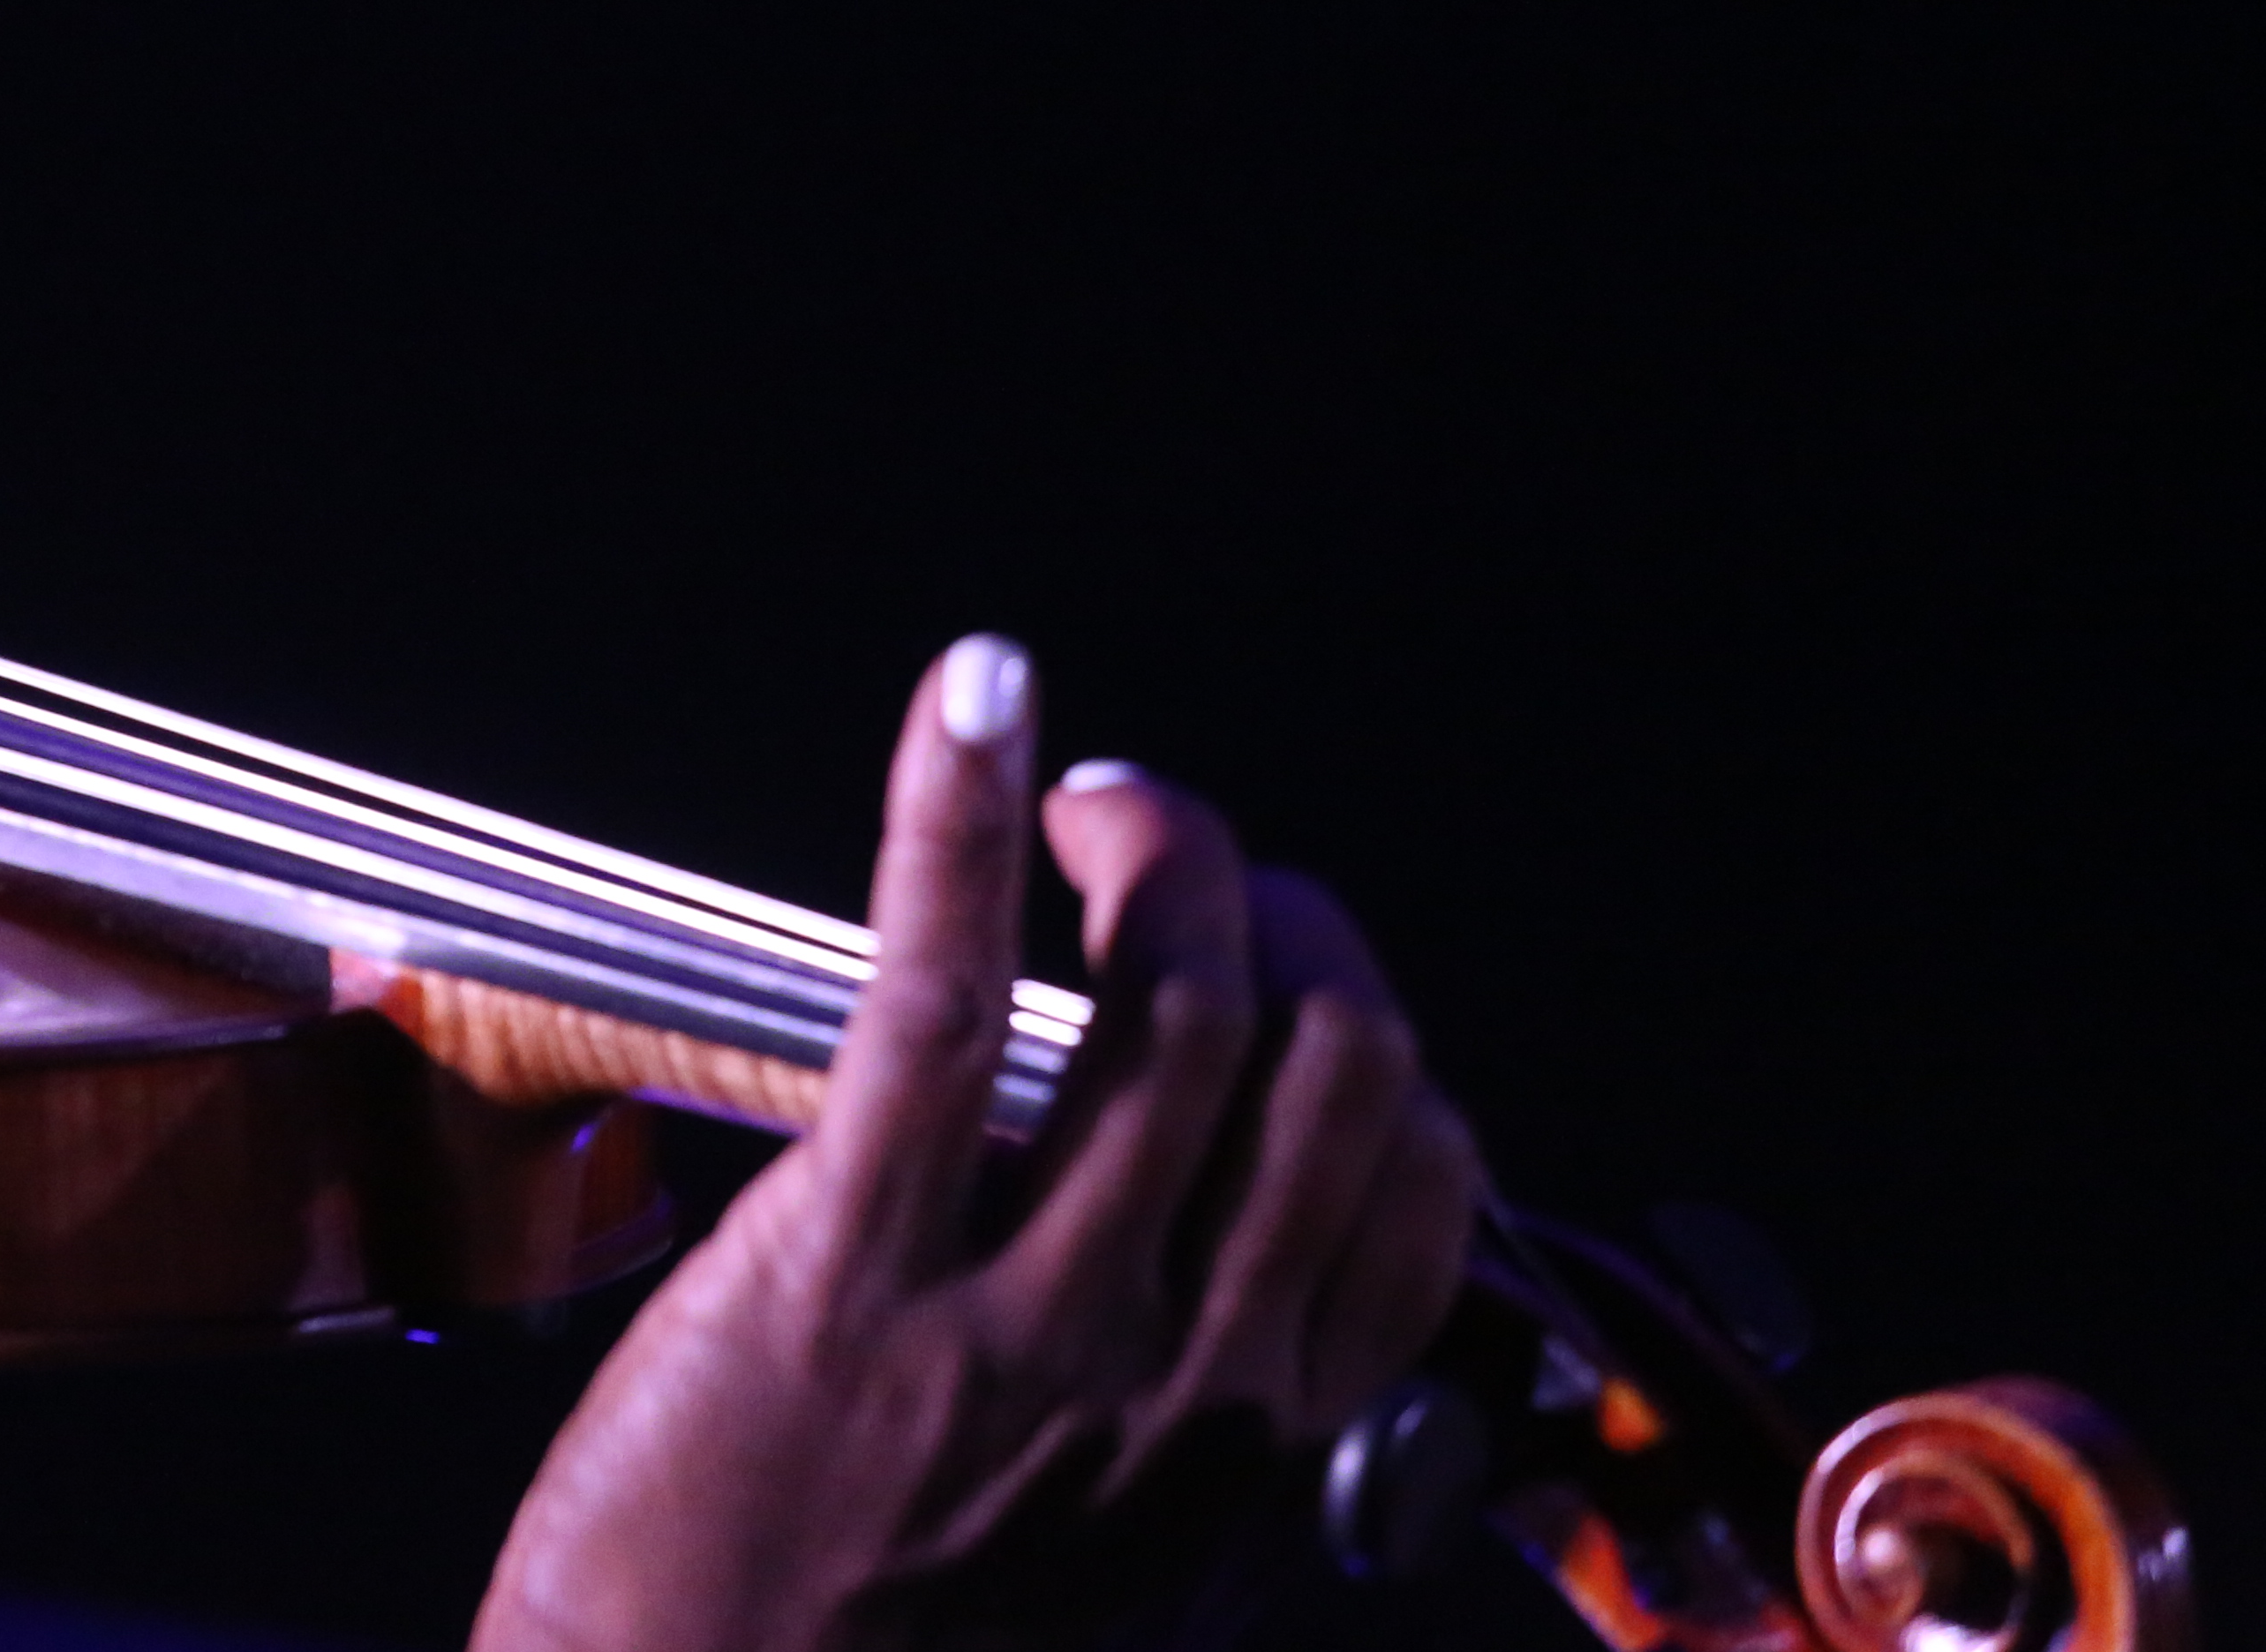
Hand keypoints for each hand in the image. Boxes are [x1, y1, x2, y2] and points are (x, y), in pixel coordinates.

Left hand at [474, 637, 1483, 1651]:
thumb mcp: (1110, 1591)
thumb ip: (1186, 1447)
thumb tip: (1232, 1313)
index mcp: (1258, 1453)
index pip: (1417, 1181)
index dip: (1361, 1030)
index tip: (1272, 970)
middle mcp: (1181, 1380)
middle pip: (1330, 1062)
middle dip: (1280, 908)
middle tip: (1169, 854)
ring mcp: (1022, 1316)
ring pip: (1186, 1011)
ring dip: (1163, 846)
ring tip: (1091, 798)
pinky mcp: (848, 1256)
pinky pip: (946, 990)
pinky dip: (964, 816)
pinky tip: (980, 702)